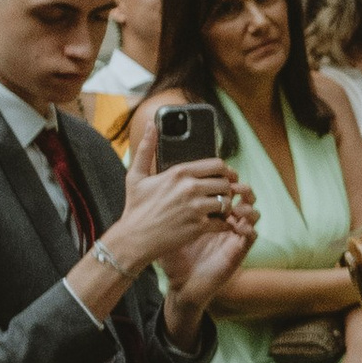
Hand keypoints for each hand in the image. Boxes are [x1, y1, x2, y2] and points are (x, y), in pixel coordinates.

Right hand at [101, 147, 253, 297]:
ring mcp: (195, 208)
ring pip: (227, 202)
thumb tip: (150, 124)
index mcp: (179, 173)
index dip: (225, 171)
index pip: (217, 165)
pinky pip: (223, 222)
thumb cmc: (136, 207)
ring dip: (226, 206)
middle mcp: (190, 188)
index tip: (224, 177)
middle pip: (225, 183)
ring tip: (220, 209)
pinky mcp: (198, 227)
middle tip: (222, 194)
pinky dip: (223, 224)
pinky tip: (216, 224)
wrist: (134, 238)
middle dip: (226, 189)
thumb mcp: (136, 175)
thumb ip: (146, 148)